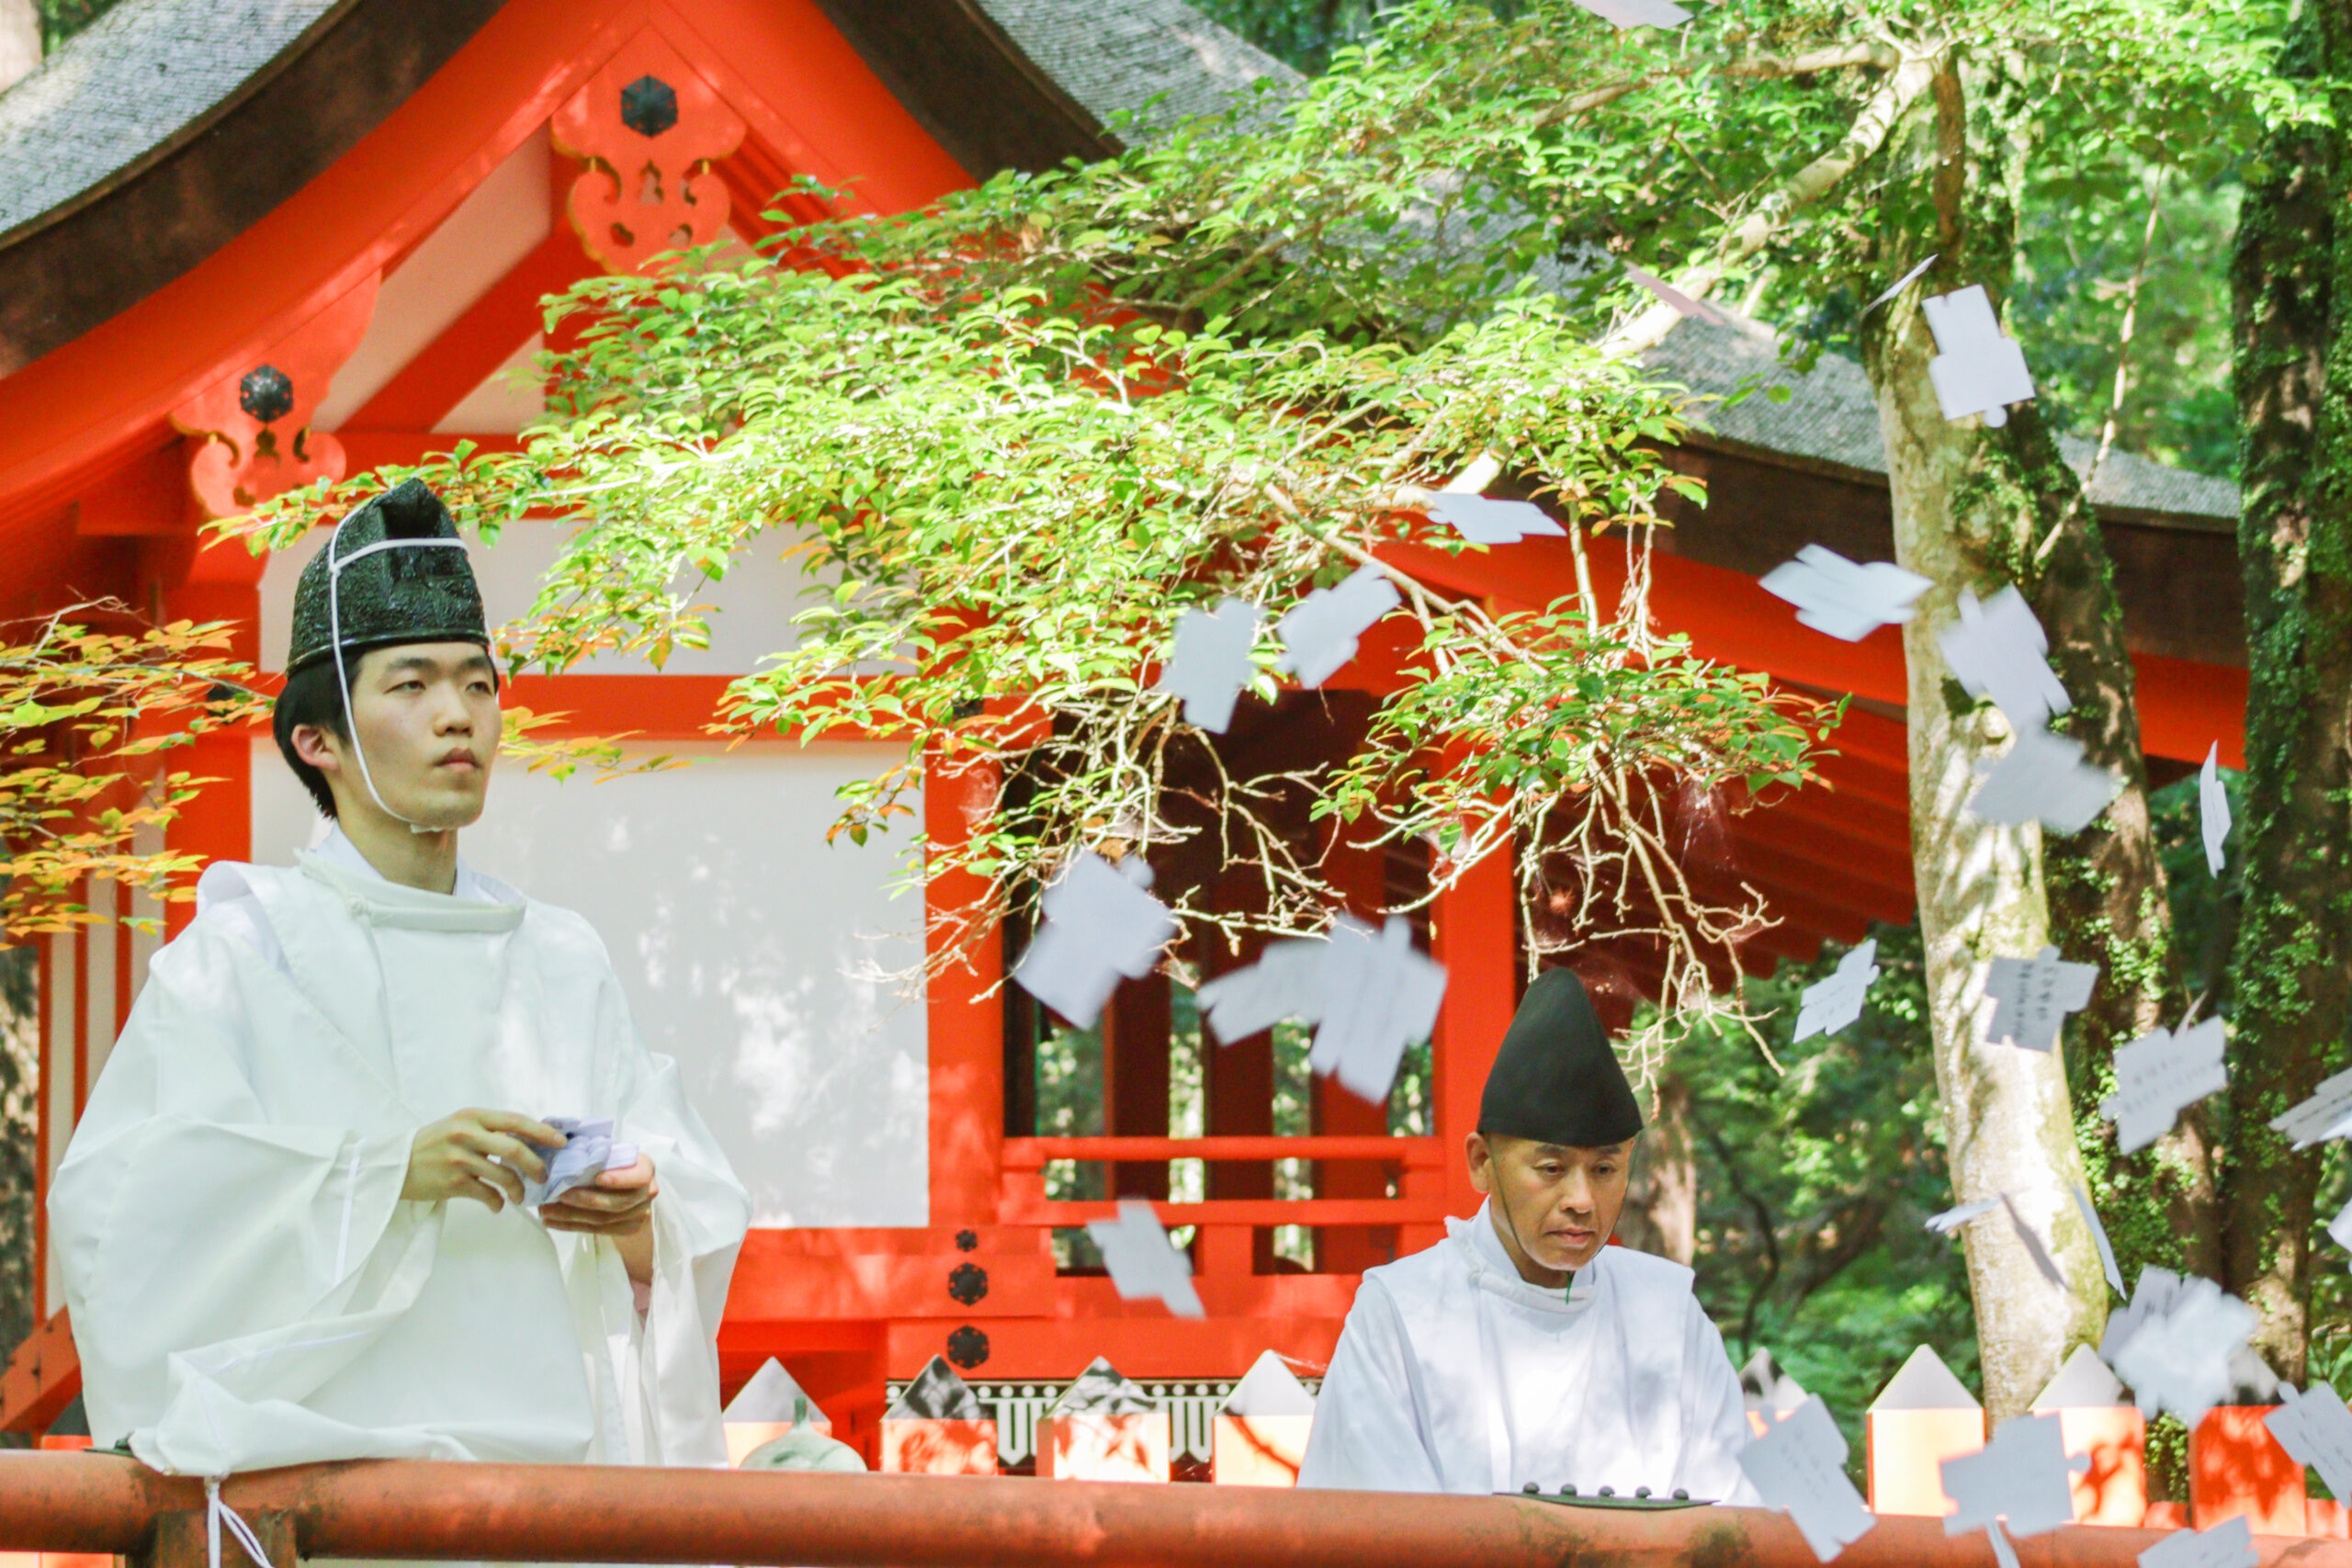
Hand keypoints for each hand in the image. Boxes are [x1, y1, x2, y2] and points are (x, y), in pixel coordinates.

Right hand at [402, 1109, 562, 1211]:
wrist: (395, 1166)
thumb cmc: (433, 1143)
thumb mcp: (459, 1126)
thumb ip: (489, 1129)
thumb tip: (529, 1140)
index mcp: (472, 1116)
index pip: (516, 1121)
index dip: (542, 1132)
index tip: (561, 1142)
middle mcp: (466, 1134)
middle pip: (515, 1150)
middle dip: (536, 1165)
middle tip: (544, 1176)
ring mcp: (459, 1159)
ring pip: (505, 1176)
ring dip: (518, 1189)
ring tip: (519, 1195)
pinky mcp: (453, 1183)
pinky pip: (487, 1195)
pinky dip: (497, 1203)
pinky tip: (497, 1205)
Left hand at [540, 1152, 658, 1237]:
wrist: (632, 1188)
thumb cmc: (616, 1163)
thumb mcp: (613, 1152)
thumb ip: (598, 1152)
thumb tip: (566, 1145)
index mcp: (645, 1168)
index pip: (638, 1177)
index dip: (620, 1179)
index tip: (597, 1177)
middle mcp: (646, 1193)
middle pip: (617, 1203)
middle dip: (585, 1200)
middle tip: (559, 1195)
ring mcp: (638, 1214)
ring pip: (603, 1219)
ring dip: (571, 1215)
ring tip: (546, 1209)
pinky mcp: (626, 1229)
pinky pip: (596, 1230)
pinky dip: (571, 1226)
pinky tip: (552, 1221)